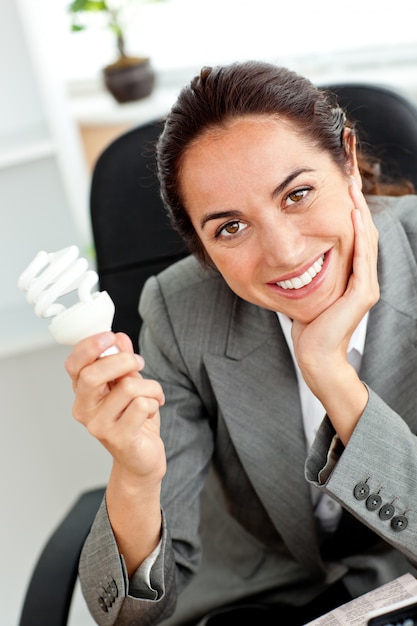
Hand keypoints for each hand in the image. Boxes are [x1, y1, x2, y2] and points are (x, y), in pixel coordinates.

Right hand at [65, 331, 165, 481]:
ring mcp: (99, 426)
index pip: (74, 365)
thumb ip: (122, 362)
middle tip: (139, 364)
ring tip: (154, 395)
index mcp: (83, 392)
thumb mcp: (128, 383)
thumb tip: (119, 338)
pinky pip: (142, 405)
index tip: (110, 336)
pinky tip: (152, 411)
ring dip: (151, 386)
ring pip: (128, 388)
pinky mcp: (119, 438)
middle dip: (124, 361)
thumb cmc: (134, 418)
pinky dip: (154, 402)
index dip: (90, 346)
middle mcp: (85, 409)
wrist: (142, 457)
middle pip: (93, 375)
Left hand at [291, 178, 378, 441]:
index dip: (344, 194)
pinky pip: (363, 257)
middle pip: (360, 220)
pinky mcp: (363, 293)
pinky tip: (352, 211)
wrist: (315, 355)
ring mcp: (365, 281)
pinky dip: (359, 234)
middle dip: (353, 188)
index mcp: (349, 267)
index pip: (348, 222)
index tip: (335, 165)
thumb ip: (301, 267)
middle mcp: (361, 270)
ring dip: (357, 203)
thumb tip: (282, 247)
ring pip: (364, 233)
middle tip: (347, 156)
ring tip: (349, 175)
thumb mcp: (302, 288)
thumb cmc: (306, 323)